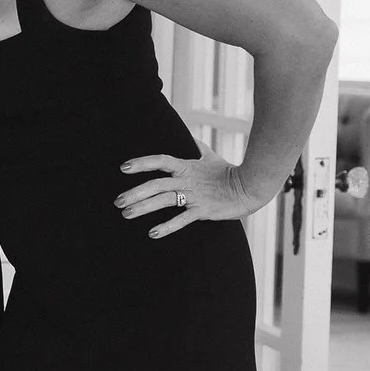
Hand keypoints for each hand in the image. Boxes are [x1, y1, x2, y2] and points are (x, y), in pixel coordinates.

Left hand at [115, 152, 256, 237]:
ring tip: (126, 214)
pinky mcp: (203, 210)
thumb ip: (198, 148)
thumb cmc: (229, 173)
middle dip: (135, 192)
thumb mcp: (211, 158)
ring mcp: (195, 195)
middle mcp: (187, 180)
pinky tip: (152, 233)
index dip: (142, 163)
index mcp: (187, 167)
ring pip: (164, 200)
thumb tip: (191, 137)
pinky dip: (167, 226)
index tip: (124, 167)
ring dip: (143, 207)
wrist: (252, 187)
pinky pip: (182, 219)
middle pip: (156, 184)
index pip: (160, 161)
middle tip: (117, 201)